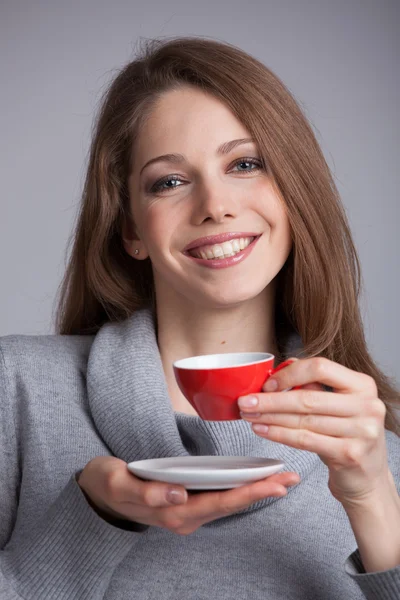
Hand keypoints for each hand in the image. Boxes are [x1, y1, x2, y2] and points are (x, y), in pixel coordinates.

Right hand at [78, 456, 299, 533]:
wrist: (96, 493)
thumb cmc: (108, 485)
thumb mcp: (119, 484)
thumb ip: (147, 492)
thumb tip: (178, 494)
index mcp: (172, 513)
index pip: (218, 504)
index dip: (248, 493)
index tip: (273, 484)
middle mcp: (184, 517)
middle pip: (230, 504)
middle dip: (262, 492)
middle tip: (290, 479)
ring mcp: (186, 512)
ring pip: (227, 502)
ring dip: (255, 490)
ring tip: (281, 478)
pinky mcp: (185, 502)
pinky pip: (218, 497)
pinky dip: (238, 488)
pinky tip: (252, 481)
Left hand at [238, 357, 390, 508]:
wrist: (367, 476)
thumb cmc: (347, 434)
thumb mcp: (338, 404)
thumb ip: (315, 385)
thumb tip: (282, 367)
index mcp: (363, 385)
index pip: (320, 368)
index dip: (289, 374)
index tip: (267, 384)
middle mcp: (367, 405)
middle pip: (308, 398)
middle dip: (271, 400)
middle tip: (245, 401)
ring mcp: (362, 431)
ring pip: (303, 421)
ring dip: (270, 418)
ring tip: (249, 416)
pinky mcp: (350, 453)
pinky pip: (305, 440)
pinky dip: (279, 434)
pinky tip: (262, 430)